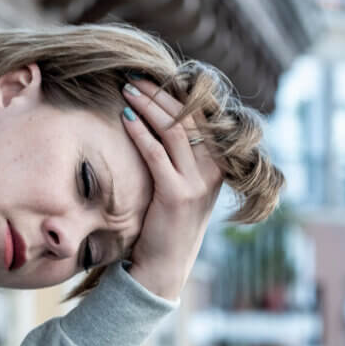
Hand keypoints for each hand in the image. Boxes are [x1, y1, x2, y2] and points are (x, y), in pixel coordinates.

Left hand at [121, 78, 222, 299]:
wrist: (164, 268)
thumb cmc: (166, 224)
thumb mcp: (183, 186)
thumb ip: (182, 158)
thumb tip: (163, 122)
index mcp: (219, 164)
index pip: (201, 117)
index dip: (176, 94)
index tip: (151, 77)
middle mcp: (214, 170)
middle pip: (189, 117)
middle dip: (160, 93)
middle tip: (133, 78)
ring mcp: (198, 183)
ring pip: (175, 130)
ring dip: (148, 105)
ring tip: (126, 89)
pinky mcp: (178, 195)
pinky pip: (157, 154)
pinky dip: (140, 132)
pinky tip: (124, 118)